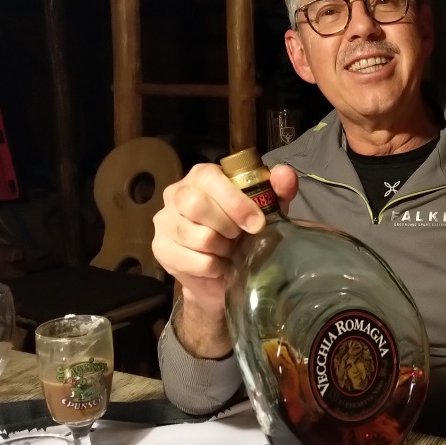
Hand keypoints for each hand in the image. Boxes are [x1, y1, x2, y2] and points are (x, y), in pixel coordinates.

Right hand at [152, 162, 297, 357]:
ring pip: (197, 236)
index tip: (257, 224)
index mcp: (202, 176)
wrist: (224, 270)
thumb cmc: (243, 230)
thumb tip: (285, 174)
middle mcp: (177, 193)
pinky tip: (219, 265)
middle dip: (227, 226)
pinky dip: (214, 267)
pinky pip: (193, 261)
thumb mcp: (267, 208)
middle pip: (196, 205)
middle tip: (240, 238)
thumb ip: (278, 189)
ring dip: (222, 248)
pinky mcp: (160, 248)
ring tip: (229, 251)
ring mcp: (164, 221)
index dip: (236, 202)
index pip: (211, 179)